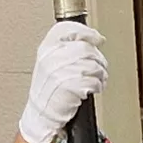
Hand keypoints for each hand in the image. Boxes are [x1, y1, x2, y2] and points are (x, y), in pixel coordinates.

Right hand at [20, 21, 108, 142]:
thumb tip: (94, 39)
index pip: (69, 29)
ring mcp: (59, 72)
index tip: (98, 39)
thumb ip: (68, 47)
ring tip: (97, 79)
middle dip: (99, 58)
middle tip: (100, 66)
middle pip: (86, 48)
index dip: (87, 32)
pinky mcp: (69, 87)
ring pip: (93, 65)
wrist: (41, 113)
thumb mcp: (50, 61)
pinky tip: (93, 88)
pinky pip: (94, 81)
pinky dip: (98, 85)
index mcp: (46, 48)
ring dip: (101, 74)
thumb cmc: (48, 88)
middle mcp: (51, 58)